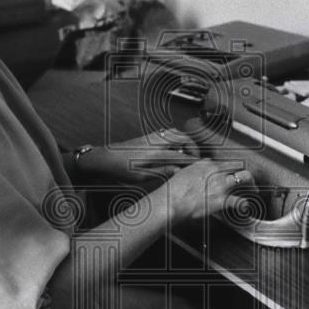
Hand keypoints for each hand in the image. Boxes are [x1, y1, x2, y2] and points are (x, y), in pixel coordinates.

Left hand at [77, 130, 199, 182]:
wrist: (106, 158)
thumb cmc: (120, 169)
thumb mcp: (141, 176)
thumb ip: (162, 172)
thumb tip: (178, 170)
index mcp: (156, 153)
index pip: (182, 155)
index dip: (194, 161)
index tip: (202, 166)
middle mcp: (156, 141)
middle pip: (184, 138)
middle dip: (194, 147)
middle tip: (197, 158)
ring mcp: (153, 136)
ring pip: (177, 133)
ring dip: (186, 141)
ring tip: (189, 153)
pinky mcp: (150, 135)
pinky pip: (169, 132)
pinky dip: (178, 138)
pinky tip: (177, 148)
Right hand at [160, 160, 255, 222]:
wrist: (171, 201)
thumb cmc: (173, 191)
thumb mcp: (180, 174)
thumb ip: (190, 172)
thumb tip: (187, 173)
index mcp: (205, 165)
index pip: (223, 162)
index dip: (229, 170)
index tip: (230, 175)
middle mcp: (216, 171)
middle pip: (238, 166)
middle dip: (245, 173)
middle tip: (248, 181)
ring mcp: (221, 185)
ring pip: (245, 178)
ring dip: (251, 184)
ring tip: (254, 190)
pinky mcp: (222, 200)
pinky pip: (240, 201)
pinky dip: (245, 205)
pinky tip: (245, 208)